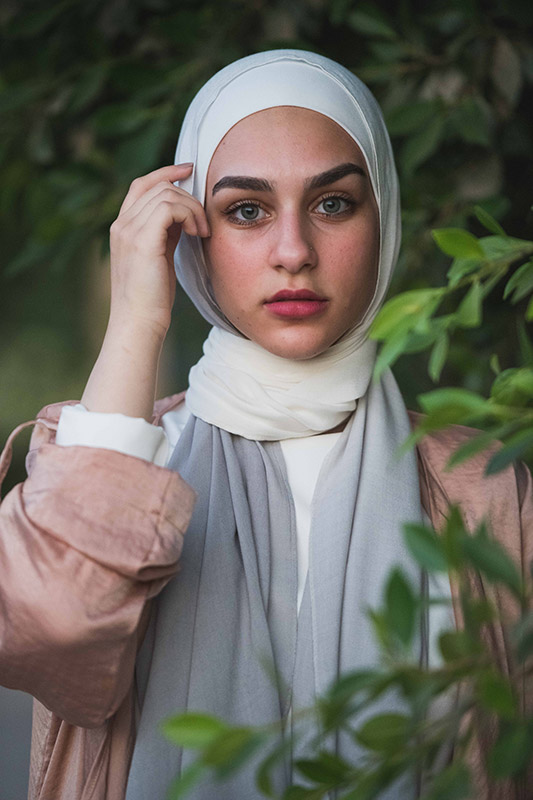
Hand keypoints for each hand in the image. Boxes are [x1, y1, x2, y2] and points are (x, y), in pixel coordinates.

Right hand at [108, 163, 209, 339]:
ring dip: (192, 208)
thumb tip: (185, 217)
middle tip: (204, 218)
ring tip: (201, 232)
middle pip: (157, 185)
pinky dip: (189, 214)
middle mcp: (121, 225)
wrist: (138, 324)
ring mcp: (129, 230)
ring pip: (166, 193)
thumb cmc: (152, 300)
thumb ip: (166, 235)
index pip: (142, 185)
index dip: (166, 172)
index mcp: (123, 228)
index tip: (189, 170)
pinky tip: (196, 233)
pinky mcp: (142, 240)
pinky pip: (169, 206)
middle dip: (187, 193)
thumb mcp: (160, 259)